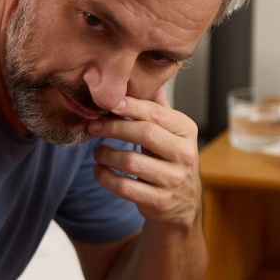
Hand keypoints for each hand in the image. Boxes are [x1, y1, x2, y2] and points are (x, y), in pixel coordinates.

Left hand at [87, 91, 201, 229]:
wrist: (182, 202)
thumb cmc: (169, 159)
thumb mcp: (171, 131)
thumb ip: (157, 106)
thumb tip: (147, 76)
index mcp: (186, 131)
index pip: (156, 114)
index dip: (129, 106)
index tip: (107, 102)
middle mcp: (184, 154)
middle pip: (145, 134)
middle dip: (114, 128)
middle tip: (93, 126)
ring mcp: (172, 179)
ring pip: (131, 163)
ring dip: (106, 154)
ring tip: (96, 151)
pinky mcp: (159, 201)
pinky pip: (124, 187)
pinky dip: (105, 177)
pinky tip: (99, 170)